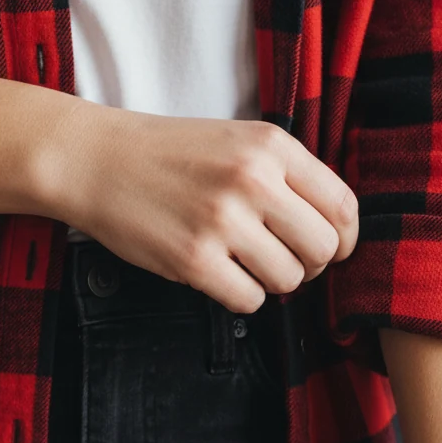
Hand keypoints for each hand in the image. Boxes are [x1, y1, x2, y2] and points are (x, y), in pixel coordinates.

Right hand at [55, 107, 358, 311]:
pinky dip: (241, 297)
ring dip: (272, 282)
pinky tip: (220, 275)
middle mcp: (252, 180)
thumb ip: (287, 176)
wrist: (96, 159)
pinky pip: (249, 300)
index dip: (345, 239)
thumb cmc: (170, 155)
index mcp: (271, 146)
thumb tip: (334, 231)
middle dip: (311, 266)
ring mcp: (223, 221)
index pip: (342, 206)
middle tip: (284, 262)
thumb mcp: (238, 141)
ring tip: (245, 264)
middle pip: (323, 249)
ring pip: (289, 279)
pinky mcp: (193, 259)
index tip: (331, 249)